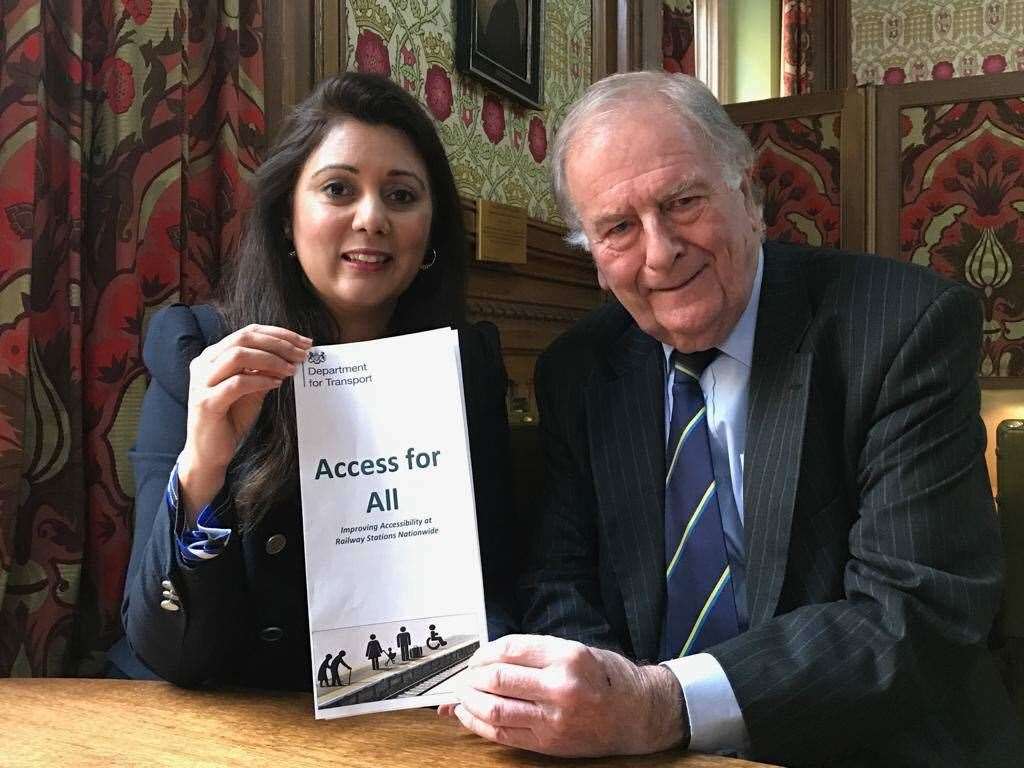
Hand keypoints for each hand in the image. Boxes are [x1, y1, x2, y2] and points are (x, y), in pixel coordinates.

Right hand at [178, 324, 310, 517]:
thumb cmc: (230, 418)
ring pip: (238, 356)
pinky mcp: (207, 402)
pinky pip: (237, 383)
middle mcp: (204, 364)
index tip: (304, 342)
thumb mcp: (252, 389)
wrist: (209, 452)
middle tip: (302, 354)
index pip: (248, 332)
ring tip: (292, 369)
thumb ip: (265, 370)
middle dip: (278, 343)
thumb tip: (292, 355)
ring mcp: (202, 382)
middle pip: (243, 338)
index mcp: (213, 356)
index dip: (278, 334)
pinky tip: (277, 384)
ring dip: (271, 360)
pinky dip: (260, 380)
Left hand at [439, 634, 687, 756]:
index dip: (484, 652)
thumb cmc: (609, 679)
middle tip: (464, 675)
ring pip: (494, 709)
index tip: (477, 655)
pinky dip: (478, 724)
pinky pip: (503, 734)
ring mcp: (553, 718)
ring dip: (469, 701)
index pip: (509, 649)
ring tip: (462, 695)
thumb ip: (536, 653)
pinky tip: (469, 715)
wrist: (639, 714)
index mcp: (568, 656)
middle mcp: (560, 687)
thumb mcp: (578, 650)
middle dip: (471, 676)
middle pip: (496, 679)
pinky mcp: (549, 743)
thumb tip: (490, 657)